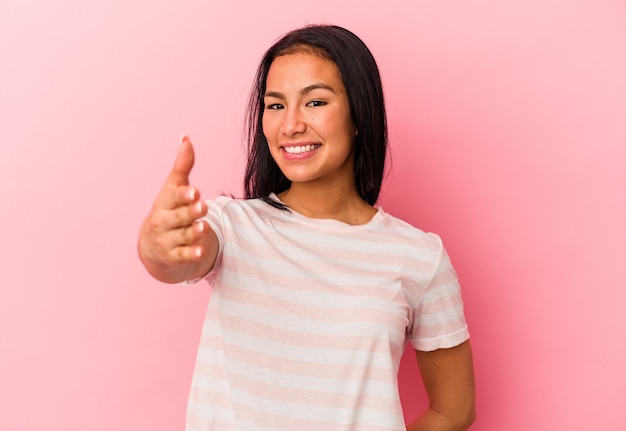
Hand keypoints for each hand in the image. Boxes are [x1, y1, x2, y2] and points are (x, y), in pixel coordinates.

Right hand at [138, 136, 216, 282]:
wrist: (153, 246)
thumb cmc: (168, 211)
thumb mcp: (173, 189)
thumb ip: (182, 166)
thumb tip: (186, 137)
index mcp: (165, 202)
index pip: (174, 196)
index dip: (184, 194)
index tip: (194, 191)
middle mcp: (164, 220)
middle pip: (178, 216)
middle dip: (190, 212)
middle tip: (202, 206)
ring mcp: (167, 240)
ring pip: (182, 236)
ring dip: (193, 232)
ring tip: (204, 227)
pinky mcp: (173, 256)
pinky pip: (182, 255)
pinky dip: (191, 254)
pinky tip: (201, 252)